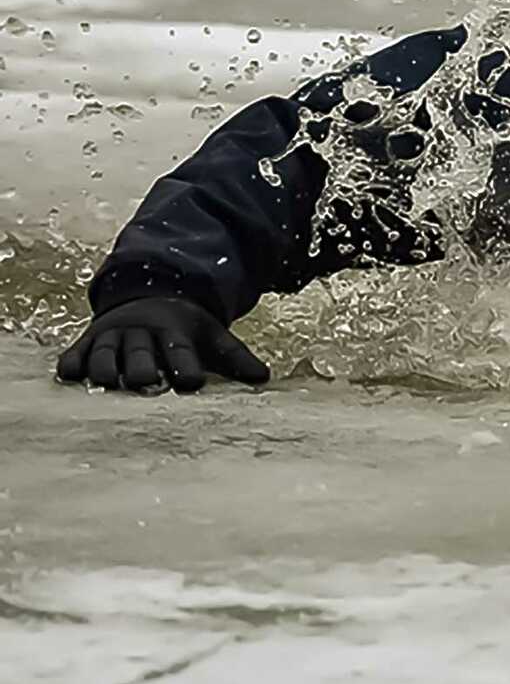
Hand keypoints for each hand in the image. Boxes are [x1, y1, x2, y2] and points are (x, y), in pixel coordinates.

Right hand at [56, 297, 270, 392]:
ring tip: (110, 384)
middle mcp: (141, 332)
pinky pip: (76, 354)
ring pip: (106, 353)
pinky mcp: (87, 342)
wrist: (146, 299)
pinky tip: (71, 376)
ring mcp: (112, 336)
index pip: (181, 350)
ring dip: (107, 368)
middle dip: (143, 366)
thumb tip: (263, 378)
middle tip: (146, 383)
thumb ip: (234, 357)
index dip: (185, 366)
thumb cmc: (182, 328)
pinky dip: (73, 364)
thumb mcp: (211, 335)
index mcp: (174, 331)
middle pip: (140, 352)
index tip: (192, 383)